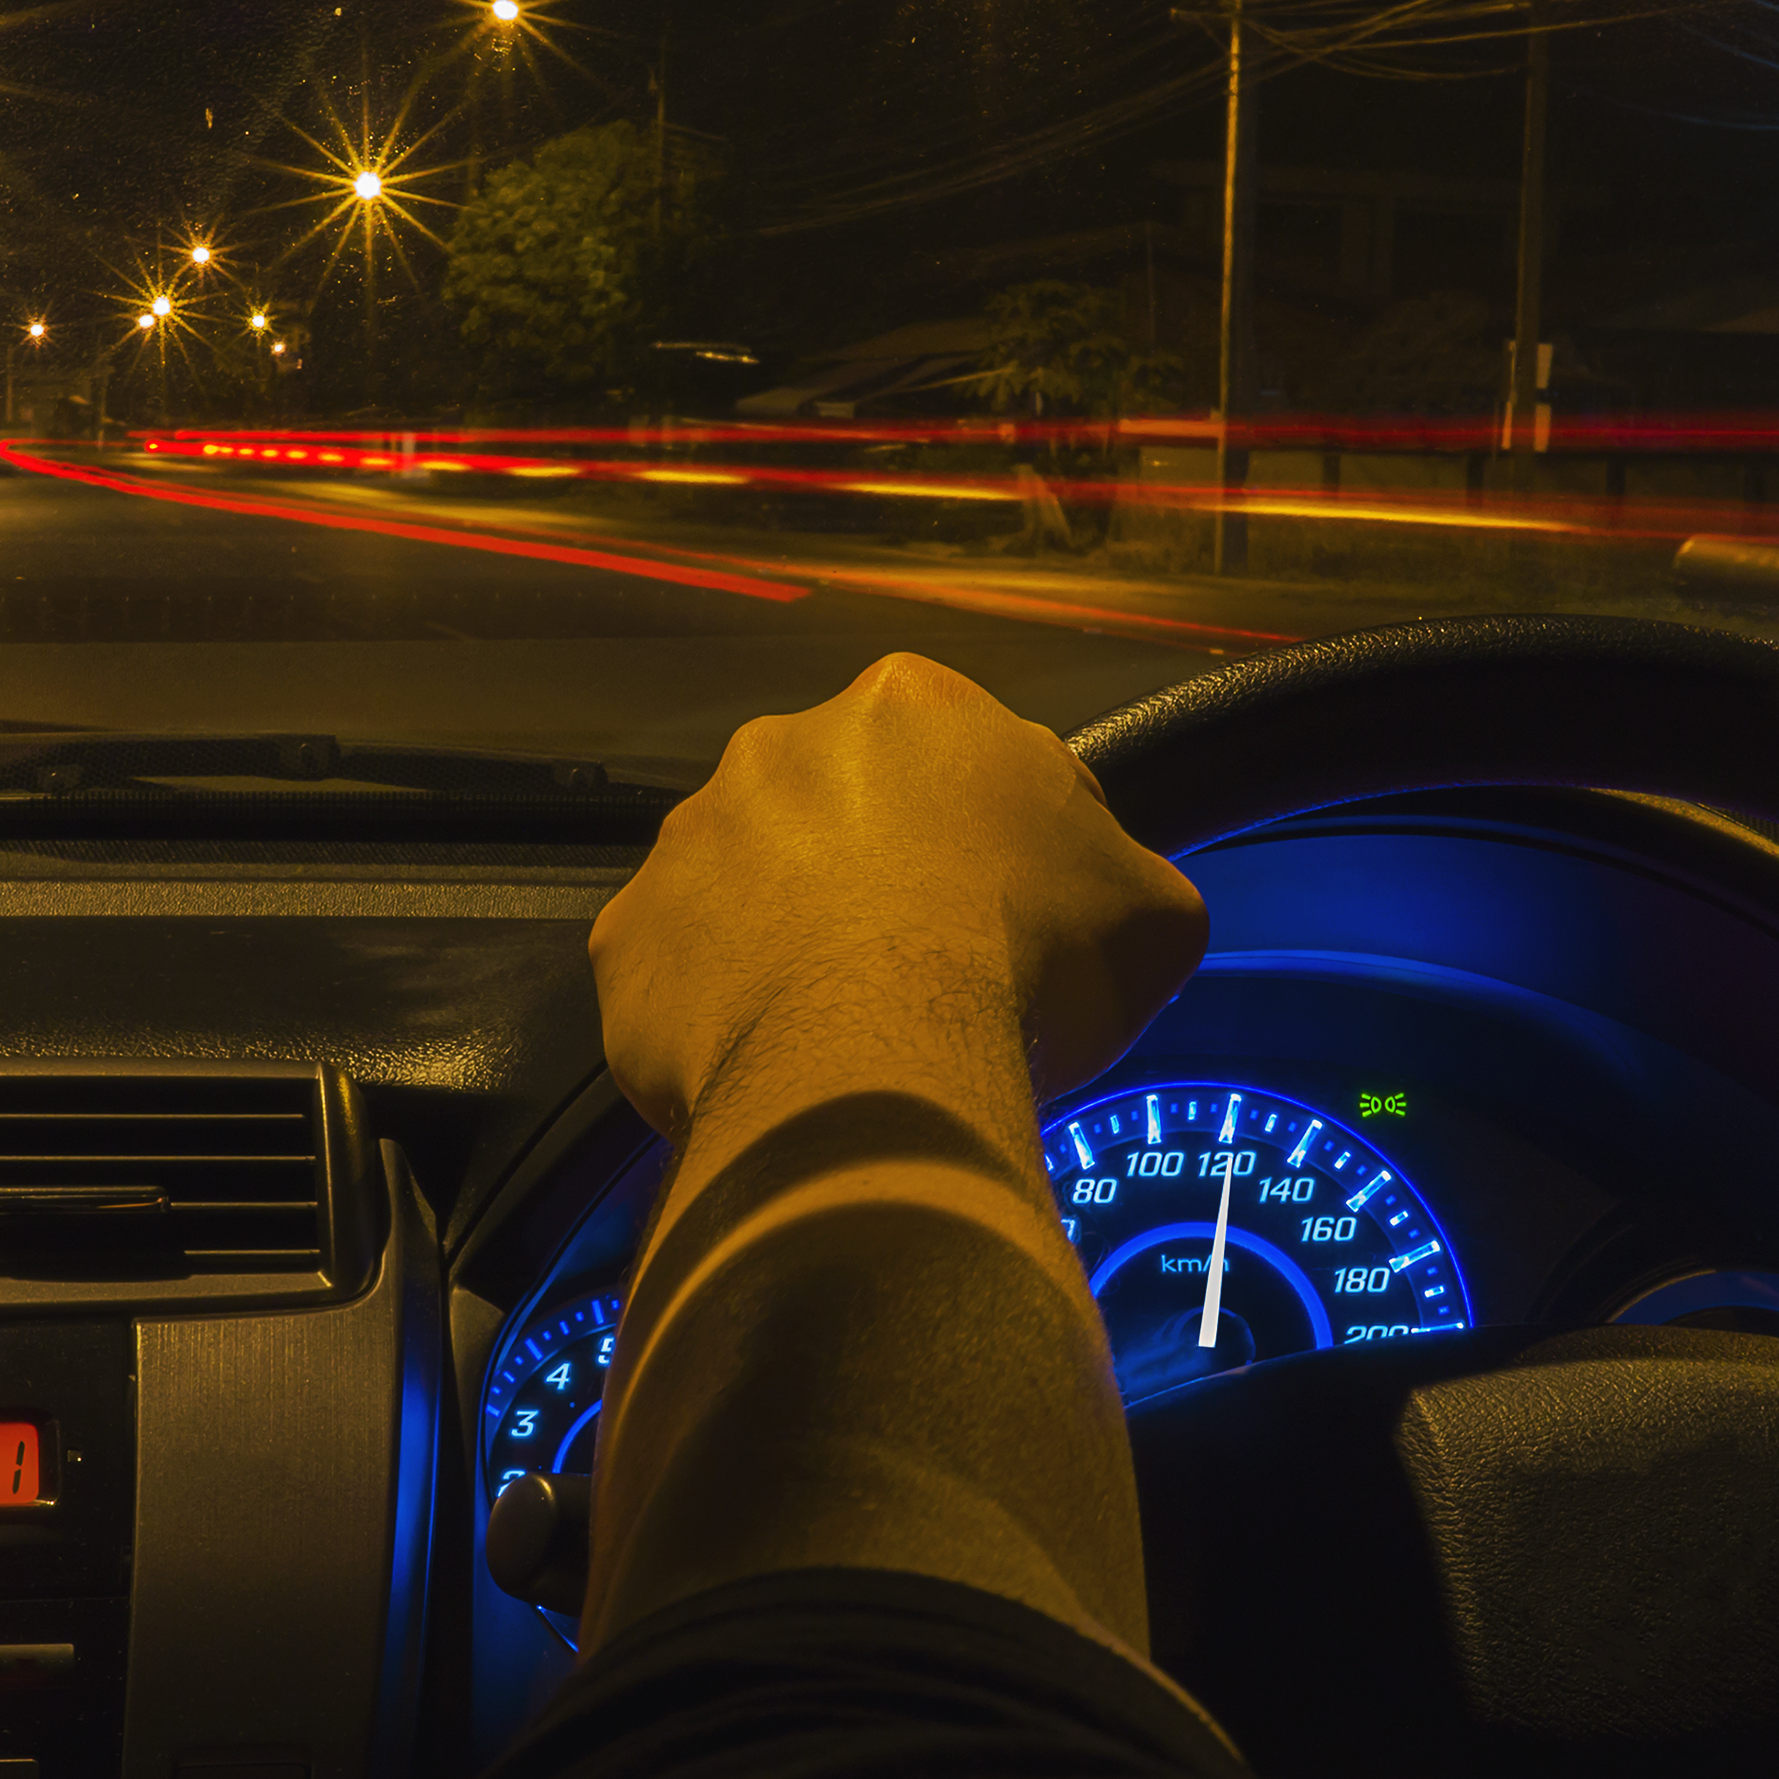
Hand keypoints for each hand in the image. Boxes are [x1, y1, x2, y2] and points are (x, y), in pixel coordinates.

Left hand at [590, 652, 1207, 1143]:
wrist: (876, 1071)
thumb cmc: (1024, 971)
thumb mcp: (1152, 912)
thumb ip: (1122, 870)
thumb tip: (1107, 884)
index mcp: (910, 708)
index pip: (955, 758)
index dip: (984, 841)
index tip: (1001, 914)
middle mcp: (779, 746)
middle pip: (835, 812)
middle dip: (868, 880)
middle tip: (917, 974)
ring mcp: (686, 840)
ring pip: (744, 889)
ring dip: (783, 942)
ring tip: (838, 1029)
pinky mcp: (626, 939)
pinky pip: (675, 976)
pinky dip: (714, 1018)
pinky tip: (770, 1065)